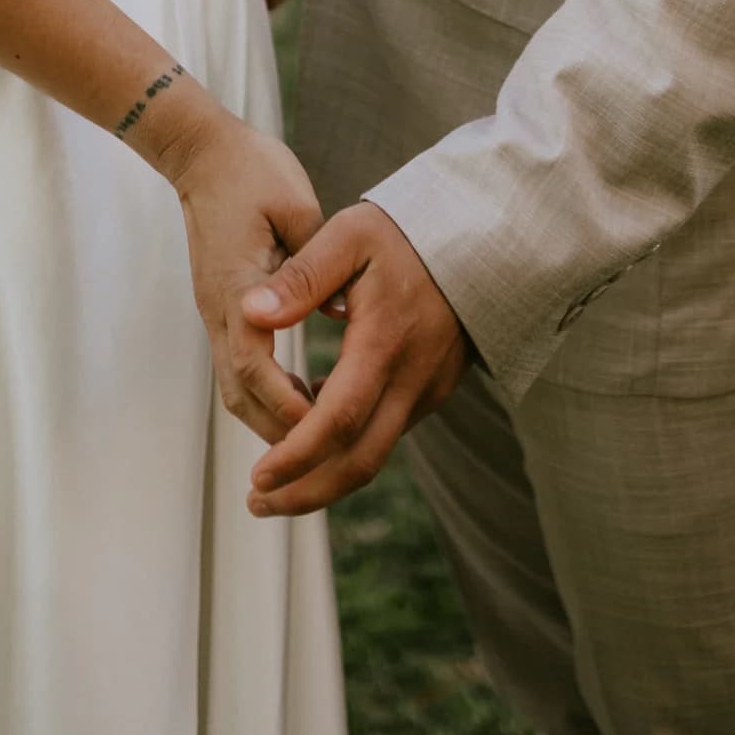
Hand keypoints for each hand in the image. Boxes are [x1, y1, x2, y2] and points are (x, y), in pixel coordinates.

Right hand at [159, 106, 324, 445]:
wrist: (200, 151)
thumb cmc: (251, 169)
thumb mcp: (293, 203)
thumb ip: (313, 261)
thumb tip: (343, 307)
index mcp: (237, 286)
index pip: (252, 365)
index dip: (285, 404)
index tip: (322, 426)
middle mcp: (220, 308)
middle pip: (240, 393)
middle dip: (279, 433)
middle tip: (326, 458)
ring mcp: (216, 310)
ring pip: (235, 387)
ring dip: (273, 419)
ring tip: (319, 440)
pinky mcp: (221, 307)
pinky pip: (240, 367)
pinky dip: (270, 394)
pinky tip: (304, 396)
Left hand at [241, 202, 469, 515]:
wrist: (483, 237)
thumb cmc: (408, 231)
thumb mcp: (350, 236)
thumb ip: (300, 276)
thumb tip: (251, 314)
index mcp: (386, 343)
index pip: (340, 421)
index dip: (298, 457)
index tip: (258, 478)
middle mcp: (412, 378)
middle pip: (360, 462)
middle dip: (306, 492)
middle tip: (257, 504)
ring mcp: (427, 388)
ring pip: (375, 455)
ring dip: (325, 478)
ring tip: (274, 487)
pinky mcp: (432, 388)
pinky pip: (387, 434)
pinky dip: (348, 450)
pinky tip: (312, 439)